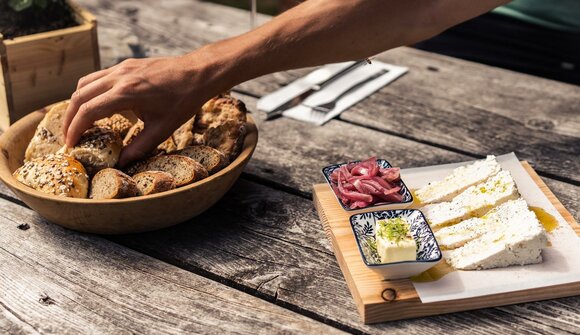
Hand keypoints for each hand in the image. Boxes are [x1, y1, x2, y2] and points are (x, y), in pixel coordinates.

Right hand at [63, 55, 215, 166]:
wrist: (197, 73)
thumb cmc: (183, 101)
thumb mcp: (162, 129)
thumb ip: (139, 147)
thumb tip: (121, 164)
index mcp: (126, 93)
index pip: (88, 111)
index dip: (75, 129)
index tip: (71, 144)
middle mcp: (119, 77)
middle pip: (80, 96)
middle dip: (70, 118)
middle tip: (69, 137)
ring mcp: (121, 68)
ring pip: (86, 83)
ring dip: (77, 103)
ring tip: (78, 123)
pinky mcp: (126, 65)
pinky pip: (99, 77)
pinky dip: (91, 92)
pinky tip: (97, 106)